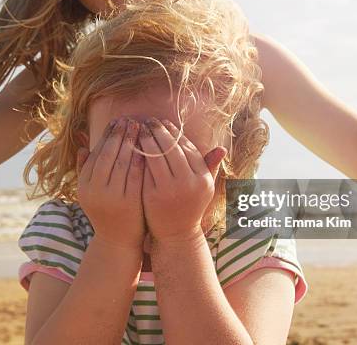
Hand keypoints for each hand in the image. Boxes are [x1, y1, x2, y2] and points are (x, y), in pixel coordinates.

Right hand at [76, 117, 145, 248]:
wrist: (118, 240)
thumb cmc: (106, 211)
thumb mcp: (91, 191)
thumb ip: (86, 169)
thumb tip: (83, 144)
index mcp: (85, 185)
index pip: (96, 153)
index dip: (107, 135)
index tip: (117, 121)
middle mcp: (96, 190)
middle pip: (109, 154)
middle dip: (120, 134)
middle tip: (130, 119)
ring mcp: (113, 197)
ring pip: (122, 162)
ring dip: (131, 141)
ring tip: (140, 126)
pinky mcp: (130, 202)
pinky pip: (136, 175)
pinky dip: (141, 159)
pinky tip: (148, 147)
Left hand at [139, 117, 226, 242]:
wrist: (176, 235)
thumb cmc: (190, 206)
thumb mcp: (203, 187)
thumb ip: (210, 167)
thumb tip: (222, 148)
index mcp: (203, 178)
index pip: (188, 147)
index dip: (175, 133)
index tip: (165, 123)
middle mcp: (190, 183)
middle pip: (172, 148)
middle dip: (160, 131)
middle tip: (150, 121)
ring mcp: (171, 189)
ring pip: (157, 155)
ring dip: (147, 139)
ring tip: (140, 130)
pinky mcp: (154, 195)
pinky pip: (145, 168)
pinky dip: (139, 154)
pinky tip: (134, 146)